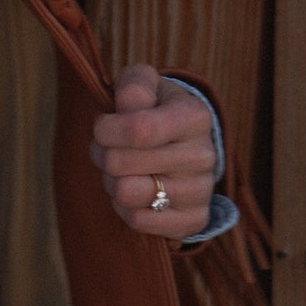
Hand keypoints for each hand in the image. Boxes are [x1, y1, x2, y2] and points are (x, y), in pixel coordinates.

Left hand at [89, 63, 214, 238]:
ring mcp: (200, 190)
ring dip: (111, 182)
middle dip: (101, 155)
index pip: (138, 129)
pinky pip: (138, 221)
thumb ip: (133, 84)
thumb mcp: (146, 86)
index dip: (105, 130)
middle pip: (120, 163)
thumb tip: (127, 103)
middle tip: (109, 149)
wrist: (184, 147)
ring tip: (122, 170)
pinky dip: (124, 208)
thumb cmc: (155, 112)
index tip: (102, 126)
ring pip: (126, 194)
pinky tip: (135, 192)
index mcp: (194, 117)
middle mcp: (203, 155)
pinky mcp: (193, 219)